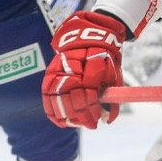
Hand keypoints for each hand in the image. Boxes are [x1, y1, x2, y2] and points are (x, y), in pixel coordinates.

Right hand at [42, 10, 126, 128]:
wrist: (88, 36)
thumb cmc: (104, 59)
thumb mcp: (114, 74)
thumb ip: (112, 97)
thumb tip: (107, 120)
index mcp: (94, 61)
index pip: (90, 90)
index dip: (93, 108)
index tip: (98, 119)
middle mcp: (74, 64)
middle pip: (73, 96)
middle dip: (82, 115)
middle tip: (90, 124)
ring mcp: (60, 68)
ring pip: (59, 97)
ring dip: (68, 116)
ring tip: (77, 124)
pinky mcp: (50, 72)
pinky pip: (47, 95)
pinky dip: (53, 111)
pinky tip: (61, 121)